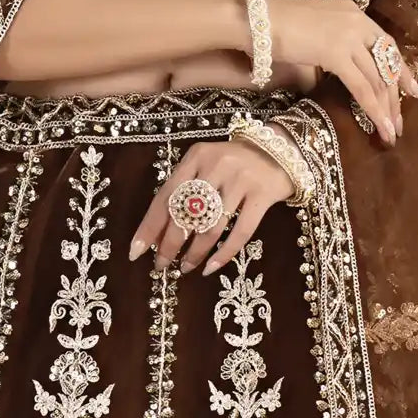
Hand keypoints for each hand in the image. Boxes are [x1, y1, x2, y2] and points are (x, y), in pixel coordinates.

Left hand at [129, 136, 292, 274]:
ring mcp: (241, 180)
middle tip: (161, 265)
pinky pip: (240, 232)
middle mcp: (216, 166)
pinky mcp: (262, 195)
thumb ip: (185, 189)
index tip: (136, 251)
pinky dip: (223, 254)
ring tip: (185, 267)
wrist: (280, 150)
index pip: (165, 196)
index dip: (149, 226)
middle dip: (169, 244)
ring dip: (194, 252)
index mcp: (195, 157)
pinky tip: (211, 267)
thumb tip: (158, 233)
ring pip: (211, 226)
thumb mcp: (205, 165)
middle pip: (186, 213)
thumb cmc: (234, 162)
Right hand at [265, 0, 417, 145]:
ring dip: (386, 108)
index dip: (399, 69)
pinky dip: (372, 109)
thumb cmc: (273, 26)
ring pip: (377, 78)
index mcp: (352, 12)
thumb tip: (336, 72)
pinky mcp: (337, 52)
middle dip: (395, 95)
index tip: (411, 90)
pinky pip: (362, 87)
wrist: (256, 19)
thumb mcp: (312, 31)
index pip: (385, 43)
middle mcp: (357, 21)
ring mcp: (348, 35)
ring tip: (391, 131)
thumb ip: (329, 46)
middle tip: (400, 120)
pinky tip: (379, 126)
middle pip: (385, 62)